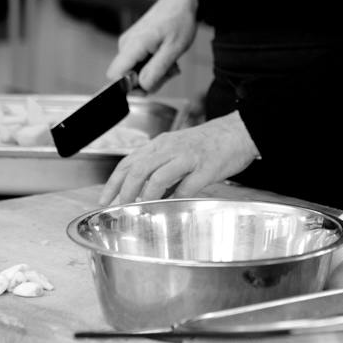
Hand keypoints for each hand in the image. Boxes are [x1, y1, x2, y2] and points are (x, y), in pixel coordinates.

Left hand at [100, 113, 257, 205]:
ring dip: (146, 195)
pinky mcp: (206, 168)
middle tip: (118, 208)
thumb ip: (160, 169)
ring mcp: (188, 157)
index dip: (114, 181)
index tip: (104, 199)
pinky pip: (186, 186)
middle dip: (124, 191)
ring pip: (158, 176)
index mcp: (161, 144)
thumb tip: (142, 195)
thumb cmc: (207, 145)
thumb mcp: (177, 151)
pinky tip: (171, 207)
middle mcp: (171, 148)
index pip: (129, 162)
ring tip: (140, 210)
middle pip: (139, 169)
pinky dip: (175, 198)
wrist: (237, 132)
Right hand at [108, 0, 198, 93]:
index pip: (114, 75)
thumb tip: (141, 87)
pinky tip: (165, 58)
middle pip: (126, 77)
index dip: (128, 87)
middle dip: (147, 81)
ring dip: (153, 74)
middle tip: (169, 72)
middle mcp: (125, 45)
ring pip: (134, 72)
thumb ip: (156, 70)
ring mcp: (128, 44)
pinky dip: (152, 66)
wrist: (179, 2)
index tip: (149, 85)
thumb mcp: (173, 50)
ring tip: (170, 63)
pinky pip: (138, 64)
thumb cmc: (179, 21)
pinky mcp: (133, 45)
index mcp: (133, 45)